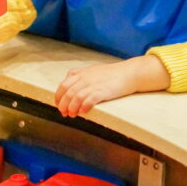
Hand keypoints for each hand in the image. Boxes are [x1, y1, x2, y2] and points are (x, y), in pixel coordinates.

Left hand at [54, 55, 168, 116]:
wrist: (128, 73)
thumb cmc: (110, 74)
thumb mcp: (91, 71)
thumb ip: (79, 76)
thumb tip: (68, 84)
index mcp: (80, 73)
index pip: (63, 86)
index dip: (58, 97)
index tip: (58, 105)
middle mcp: (84, 78)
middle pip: (67, 93)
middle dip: (63, 105)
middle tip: (64, 113)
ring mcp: (93, 84)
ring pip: (75, 97)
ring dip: (72, 108)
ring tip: (72, 115)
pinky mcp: (102, 91)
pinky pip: (89, 100)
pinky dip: (83, 107)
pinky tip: (83, 112)